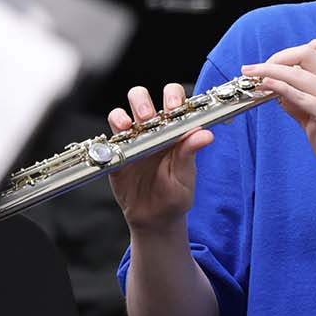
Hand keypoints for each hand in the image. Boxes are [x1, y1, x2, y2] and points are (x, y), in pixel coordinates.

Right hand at [106, 84, 214, 233]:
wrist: (154, 218)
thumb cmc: (174, 196)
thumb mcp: (185, 176)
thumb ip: (190, 153)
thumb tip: (205, 134)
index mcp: (174, 130)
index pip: (174, 100)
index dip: (172, 96)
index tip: (173, 106)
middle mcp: (152, 129)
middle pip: (142, 99)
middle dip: (143, 102)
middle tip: (148, 116)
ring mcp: (132, 139)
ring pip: (122, 112)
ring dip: (124, 114)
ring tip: (131, 126)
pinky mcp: (116, 152)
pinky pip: (109, 137)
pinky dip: (112, 133)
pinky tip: (120, 141)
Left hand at [242, 39, 315, 190]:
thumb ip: (299, 103)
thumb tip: (278, 92)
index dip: (291, 53)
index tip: (273, 64)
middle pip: (305, 53)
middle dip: (277, 57)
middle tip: (257, 69)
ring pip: (298, 73)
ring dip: (269, 70)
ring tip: (251, 74)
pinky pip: (300, 96)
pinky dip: (280, 87)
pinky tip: (267, 86)